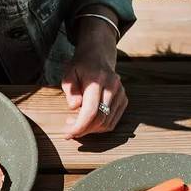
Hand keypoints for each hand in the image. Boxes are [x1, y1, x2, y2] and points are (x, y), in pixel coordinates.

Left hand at [62, 17, 126, 138]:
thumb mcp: (69, 74)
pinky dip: (99, 127)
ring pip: (107, 123)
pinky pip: (112, 122)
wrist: (98, 55)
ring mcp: (121, 93)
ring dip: (91, 130)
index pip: (91, 111)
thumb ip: (70, 90)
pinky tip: (88, 121)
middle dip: (83, 130)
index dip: (79, 127)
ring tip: (77, 122)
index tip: (67, 134)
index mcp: (97, 80)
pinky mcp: (124, 99)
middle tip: (69, 129)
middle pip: (100, 120)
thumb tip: (75, 107)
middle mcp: (112, 86)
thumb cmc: (80, 66)